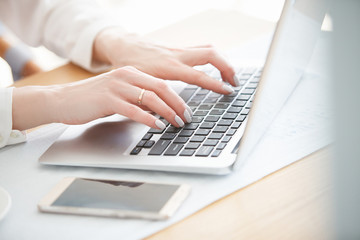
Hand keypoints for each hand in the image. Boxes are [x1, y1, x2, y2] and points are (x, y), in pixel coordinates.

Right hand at [12, 67, 191, 129]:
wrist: (63, 100)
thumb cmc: (92, 99)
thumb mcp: (119, 94)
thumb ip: (137, 98)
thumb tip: (159, 108)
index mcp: (130, 73)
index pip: (161, 84)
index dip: (177, 98)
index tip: (186, 110)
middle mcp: (126, 76)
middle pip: (161, 89)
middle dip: (177, 105)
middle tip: (187, 118)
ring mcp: (116, 87)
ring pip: (150, 98)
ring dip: (167, 112)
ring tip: (176, 124)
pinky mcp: (108, 100)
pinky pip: (134, 110)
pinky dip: (149, 118)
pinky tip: (157, 126)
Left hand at [93, 28, 238, 93]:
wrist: (125, 46)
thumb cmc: (130, 65)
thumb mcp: (142, 83)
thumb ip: (156, 97)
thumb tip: (167, 115)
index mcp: (170, 67)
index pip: (199, 75)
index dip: (216, 84)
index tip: (229, 91)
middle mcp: (179, 56)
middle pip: (211, 55)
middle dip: (227, 67)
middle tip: (235, 83)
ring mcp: (181, 51)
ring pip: (209, 49)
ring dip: (223, 61)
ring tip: (230, 76)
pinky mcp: (181, 49)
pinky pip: (203, 49)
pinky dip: (214, 58)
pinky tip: (217, 68)